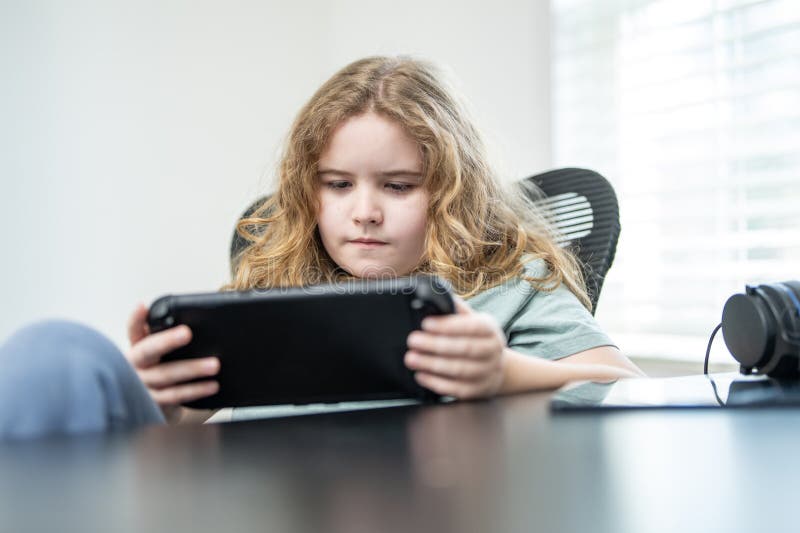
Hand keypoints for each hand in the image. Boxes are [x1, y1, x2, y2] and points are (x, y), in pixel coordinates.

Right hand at [125, 303, 219, 423]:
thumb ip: (169, 338)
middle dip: (167, 341)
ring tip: (214, 364)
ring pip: (166, 375)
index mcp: (137, 347)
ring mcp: (142, 386)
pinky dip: (195, 390)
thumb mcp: (161, 353)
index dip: (136, 319)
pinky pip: (175, 395)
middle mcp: (135, 365)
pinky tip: (212, 385)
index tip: (143, 306)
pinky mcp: (153, 403)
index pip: (133, 330)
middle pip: (147, 351)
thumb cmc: (160, 370)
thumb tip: (202, 324)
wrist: (154, 406)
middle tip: (187, 333)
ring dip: (192, 369)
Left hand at [405, 297, 506, 399]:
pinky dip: (436, 383)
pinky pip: (456, 389)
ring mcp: (487, 373)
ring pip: (459, 370)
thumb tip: (434, 295)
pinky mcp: (478, 391)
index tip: (426, 323)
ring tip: (411, 358)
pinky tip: (421, 375)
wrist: (496, 368)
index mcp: (490, 329)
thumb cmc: (477, 339)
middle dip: (435, 345)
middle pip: (464, 348)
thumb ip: (455, 309)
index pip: (472, 326)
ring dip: (432, 364)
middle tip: (412, 340)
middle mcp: (493, 351)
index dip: (448, 325)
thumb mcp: (472, 320)